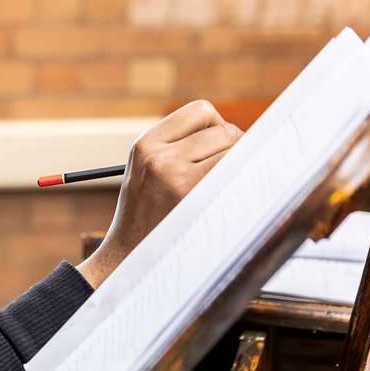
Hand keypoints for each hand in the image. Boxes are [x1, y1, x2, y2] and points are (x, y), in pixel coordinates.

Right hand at [78, 100, 241, 288]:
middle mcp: (158, 156)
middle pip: (225, 130)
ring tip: (223, 189)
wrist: (127, 260)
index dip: (216, 127)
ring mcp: (174, 176)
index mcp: (145, 145)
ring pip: (235, 150)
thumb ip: (181, 148)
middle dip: (233, 149)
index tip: (214, 150)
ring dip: (240, 167)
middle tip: (223, 176)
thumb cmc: (146, 218)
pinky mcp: (192, 196)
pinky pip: (235, 174)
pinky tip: (229, 199)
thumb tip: (239, 135)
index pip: (201, 111)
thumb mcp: (147, 172)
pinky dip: (242, 182)